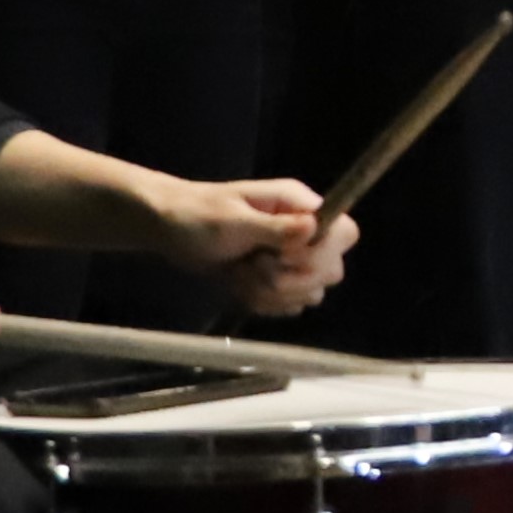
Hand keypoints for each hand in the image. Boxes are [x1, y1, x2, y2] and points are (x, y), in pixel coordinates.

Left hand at [142, 174, 344, 320]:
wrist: (169, 230)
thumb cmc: (198, 216)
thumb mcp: (233, 221)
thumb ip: (275, 228)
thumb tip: (314, 227)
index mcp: (299, 206)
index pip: (344, 233)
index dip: (321, 253)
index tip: (284, 256)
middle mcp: (303, 232)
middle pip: (331, 270)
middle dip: (291, 279)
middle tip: (255, 265)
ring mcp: (292, 258)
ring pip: (311, 293)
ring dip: (273, 294)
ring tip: (242, 275)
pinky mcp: (277, 280)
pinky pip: (289, 305)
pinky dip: (264, 303)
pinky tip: (240, 286)